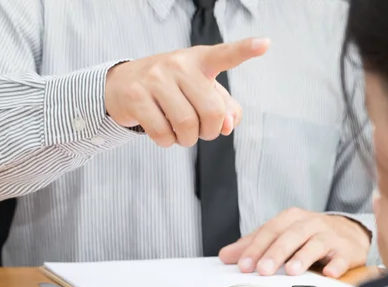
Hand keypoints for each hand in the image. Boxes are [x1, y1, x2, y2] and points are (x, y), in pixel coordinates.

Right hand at [105, 37, 269, 146]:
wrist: (122, 85)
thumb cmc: (172, 90)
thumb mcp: (200, 93)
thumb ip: (224, 110)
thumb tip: (227, 126)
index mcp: (200, 60)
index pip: (225, 55)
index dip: (246, 50)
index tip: (265, 44)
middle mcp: (179, 64)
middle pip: (211, 112)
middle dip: (209, 131)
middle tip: (200, 131)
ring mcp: (155, 78)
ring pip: (186, 125)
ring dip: (187, 139)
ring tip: (181, 132)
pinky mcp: (135, 96)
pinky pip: (163, 133)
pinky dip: (167, 142)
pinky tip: (163, 132)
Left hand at [219, 208, 370, 277]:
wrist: (350, 233)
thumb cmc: (309, 235)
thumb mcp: (281, 235)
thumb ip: (254, 245)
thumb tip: (225, 256)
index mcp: (291, 219)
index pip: (270, 231)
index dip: (255, 248)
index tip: (243, 266)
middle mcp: (310, 224)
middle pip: (291, 235)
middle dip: (276, 253)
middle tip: (263, 270)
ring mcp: (330, 236)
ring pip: (315, 244)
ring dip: (303, 257)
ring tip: (292, 271)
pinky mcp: (347, 251)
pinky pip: (342, 258)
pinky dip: (337, 265)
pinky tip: (330, 274)